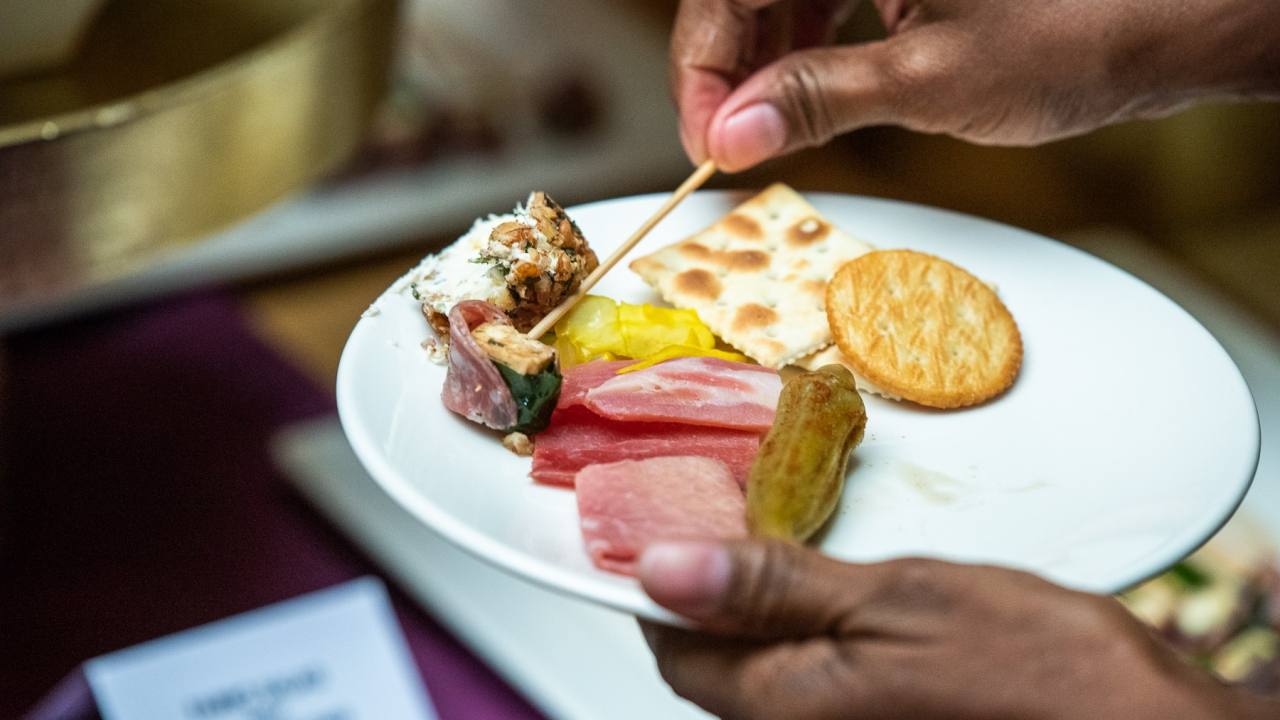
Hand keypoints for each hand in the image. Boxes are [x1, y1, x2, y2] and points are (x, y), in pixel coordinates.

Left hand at [638, 540, 1277, 719]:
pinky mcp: (873, 718)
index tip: (665, 516)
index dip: (660, 577)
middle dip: (715, 583)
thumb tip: (663, 570)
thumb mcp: (894, 602)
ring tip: (791, 533)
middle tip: (736, 510)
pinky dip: (806, 617)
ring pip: (762, 658)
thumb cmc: (1035, 672)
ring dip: (762, 596)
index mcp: (784, 707)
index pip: (673, 644)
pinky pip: (809, 668)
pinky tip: (838, 580)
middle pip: (714, 654)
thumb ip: (772, 588)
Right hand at [671, 0, 1279, 169]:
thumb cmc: (1080, 30)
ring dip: (767, 53)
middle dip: (731, 63)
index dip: (704, 64)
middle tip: (729, 138)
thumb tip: (736, 129)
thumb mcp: (932, 77)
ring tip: (767, 120)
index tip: (707, 135)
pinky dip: (813, 37)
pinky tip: (813, 82)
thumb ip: (821, 97)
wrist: (1176, 21)